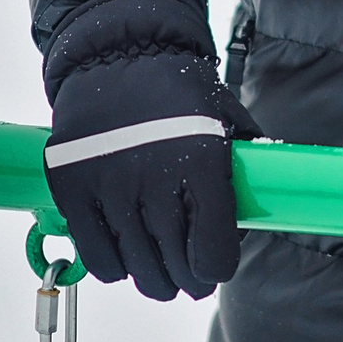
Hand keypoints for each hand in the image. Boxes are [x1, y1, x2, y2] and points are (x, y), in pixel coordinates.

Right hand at [42, 0, 259, 301]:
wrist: (119, 58)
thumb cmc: (182, 92)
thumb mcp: (226, 117)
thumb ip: (243, 162)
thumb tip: (269, 203)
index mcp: (203, 163)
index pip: (212, 246)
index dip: (216, 268)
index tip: (216, 270)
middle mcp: (155, 179)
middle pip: (175, 262)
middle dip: (188, 281)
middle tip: (192, 283)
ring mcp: (110, 188)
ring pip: (136, 265)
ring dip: (153, 280)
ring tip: (162, 279)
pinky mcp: (73, 191)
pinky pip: (96, 255)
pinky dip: (114, 268)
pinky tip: (126, 261)